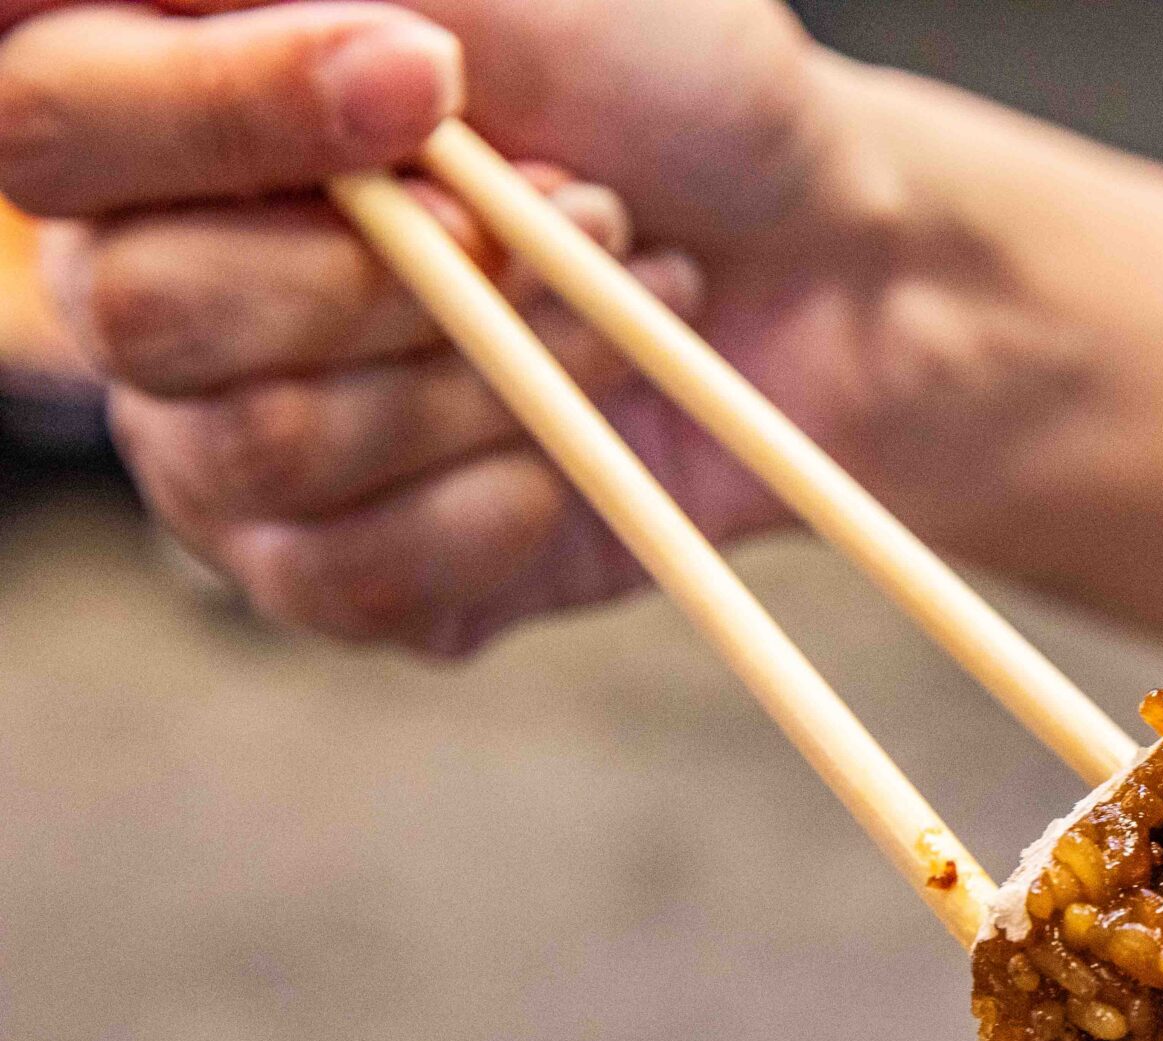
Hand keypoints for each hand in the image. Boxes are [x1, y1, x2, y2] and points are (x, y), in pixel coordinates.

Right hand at [0, 0, 836, 653]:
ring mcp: (222, 436)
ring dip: (493, 374)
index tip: (430, 87)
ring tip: (610, 298)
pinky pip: (356, 570)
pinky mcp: (332, 571)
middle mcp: (144, 267)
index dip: (220, 112)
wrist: (825, 266)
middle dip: (403, 271)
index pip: (47, 116)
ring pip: (266, 447)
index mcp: (150, 92)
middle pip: (144, 310)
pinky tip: (586, 428)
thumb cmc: (669, 87)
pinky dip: (512, 494)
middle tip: (571, 206)